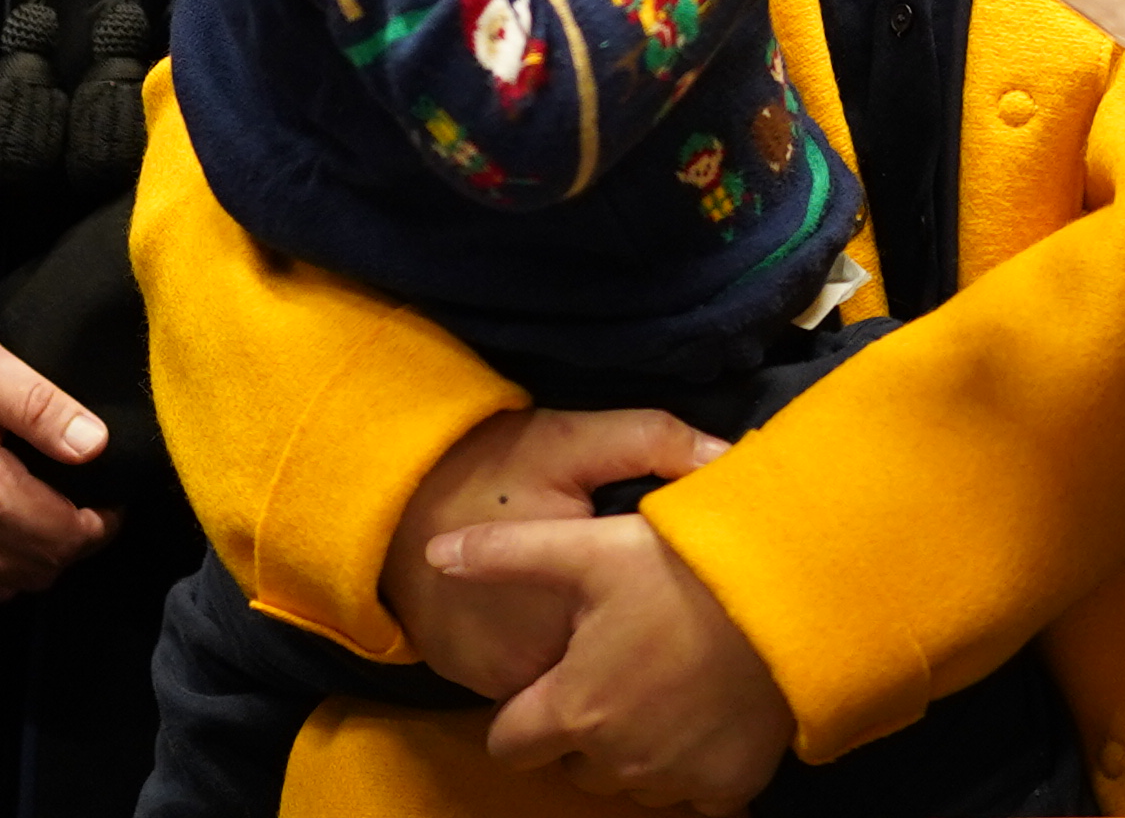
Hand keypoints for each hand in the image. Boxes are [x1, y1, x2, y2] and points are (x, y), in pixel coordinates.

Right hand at [377, 403, 728, 697]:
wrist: (395, 502)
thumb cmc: (495, 468)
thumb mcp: (575, 440)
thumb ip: (651, 443)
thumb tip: (729, 458)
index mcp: (573, 598)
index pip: (652, 623)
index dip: (666, 598)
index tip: (671, 573)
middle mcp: (537, 656)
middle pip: (614, 659)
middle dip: (630, 631)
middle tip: (635, 587)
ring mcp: (503, 678)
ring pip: (576, 680)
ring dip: (590, 650)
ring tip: (596, 601)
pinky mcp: (478, 682)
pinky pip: (535, 684)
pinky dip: (548, 658)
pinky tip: (554, 616)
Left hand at [449, 513, 798, 809]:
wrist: (789, 595)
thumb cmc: (684, 568)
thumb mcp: (590, 548)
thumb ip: (509, 554)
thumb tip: (436, 552)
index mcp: (573, 707)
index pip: (510, 743)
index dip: (523, 713)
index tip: (556, 678)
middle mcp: (616, 758)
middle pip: (572, 765)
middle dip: (583, 728)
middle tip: (618, 669)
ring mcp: (673, 777)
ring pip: (629, 782)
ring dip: (635, 748)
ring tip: (664, 684)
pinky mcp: (726, 785)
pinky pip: (693, 797)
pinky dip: (693, 769)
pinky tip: (705, 719)